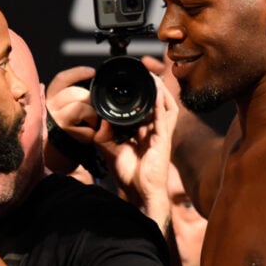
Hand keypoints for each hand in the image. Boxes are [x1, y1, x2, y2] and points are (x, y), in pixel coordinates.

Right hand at [42, 65, 96, 174]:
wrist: (58, 160)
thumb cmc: (66, 134)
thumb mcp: (67, 112)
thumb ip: (76, 99)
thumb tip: (92, 87)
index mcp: (51, 99)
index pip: (62, 80)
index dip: (77, 73)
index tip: (93, 72)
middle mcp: (50, 107)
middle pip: (75, 93)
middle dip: (90, 100)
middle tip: (94, 113)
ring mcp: (57, 121)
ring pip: (80, 107)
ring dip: (92, 116)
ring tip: (92, 125)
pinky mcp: (65, 134)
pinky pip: (85, 127)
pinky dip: (92, 132)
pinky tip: (89, 137)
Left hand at [98, 74, 178, 222]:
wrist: (140, 193)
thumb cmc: (130, 175)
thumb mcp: (110, 150)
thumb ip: (103, 134)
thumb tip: (99, 119)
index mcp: (143, 133)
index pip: (144, 109)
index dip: (141, 95)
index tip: (131, 82)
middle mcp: (154, 131)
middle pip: (157, 104)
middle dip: (153, 87)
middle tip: (144, 72)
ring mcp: (161, 134)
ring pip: (166, 106)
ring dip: (160, 90)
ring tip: (152, 75)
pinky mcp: (164, 139)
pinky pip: (165, 116)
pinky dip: (161, 102)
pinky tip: (157, 89)